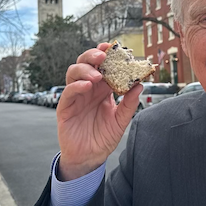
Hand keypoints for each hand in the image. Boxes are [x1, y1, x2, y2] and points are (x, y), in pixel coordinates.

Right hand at [56, 43, 141, 180]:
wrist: (89, 158)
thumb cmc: (103, 137)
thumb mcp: (121, 120)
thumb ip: (129, 104)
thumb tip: (140, 85)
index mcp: (102, 89)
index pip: (102, 65)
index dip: (106, 54)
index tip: (114, 47)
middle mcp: (88, 89)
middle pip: (85, 63)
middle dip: (93, 55)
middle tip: (103, 55)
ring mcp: (75, 97)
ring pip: (73, 73)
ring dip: (85, 69)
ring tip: (98, 74)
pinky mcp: (65, 108)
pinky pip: (68, 92)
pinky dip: (77, 86)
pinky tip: (87, 86)